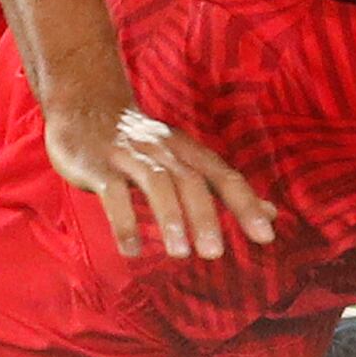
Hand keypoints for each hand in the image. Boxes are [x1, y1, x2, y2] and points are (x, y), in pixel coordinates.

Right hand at [45, 100, 276, 263]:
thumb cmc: (140, 142)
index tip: (265, 237)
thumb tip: (271, 214)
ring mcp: (128, 154)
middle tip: (214, 253)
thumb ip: (223, 188)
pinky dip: (124, 222)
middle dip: (204, 216)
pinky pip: (113, 192)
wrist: (84, 103)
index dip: (245, 204)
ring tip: (179, 253)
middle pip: (190, 179)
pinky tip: (132, 250)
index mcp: (185, 149)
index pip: (223, 175)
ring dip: (170, 217)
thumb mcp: (183, 159)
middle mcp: (162, 148)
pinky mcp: (97, 163)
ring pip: (156, 182)